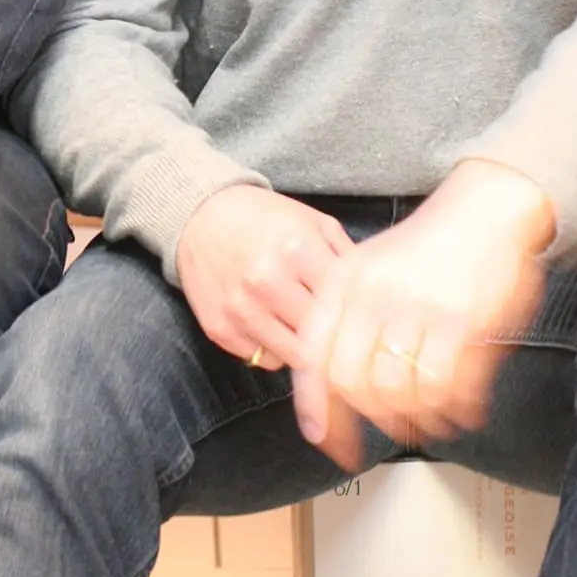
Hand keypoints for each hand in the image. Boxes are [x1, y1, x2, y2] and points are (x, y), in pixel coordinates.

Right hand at [175, 183, 352, 371]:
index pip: (343, 305)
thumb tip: (375, 297)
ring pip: (293, 357)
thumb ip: (347, 258)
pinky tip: (271, 325)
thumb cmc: (265, 220)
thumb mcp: (313, 223)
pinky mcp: (219, 329)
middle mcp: (266, 282)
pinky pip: (262, 360)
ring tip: (302, 327)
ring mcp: (240, 309)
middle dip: (331, 336)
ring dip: (303, 348)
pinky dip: (272, 349)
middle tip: (335, 331)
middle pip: (321, 336)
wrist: (200, 217)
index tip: (360, 321)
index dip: (355, 316)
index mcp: (297, 250)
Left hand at [290, 160, 553, 466]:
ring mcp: (417, 308)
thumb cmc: (426, 247)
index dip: (314, 404)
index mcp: (345, 282)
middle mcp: (374, 296)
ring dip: (415, 421)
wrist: (486, 208)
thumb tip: (329, 385)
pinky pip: (445, 386)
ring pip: (399, 391)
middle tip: (386, 434)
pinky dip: (452, 410)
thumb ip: (344, 318)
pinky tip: (460, 414)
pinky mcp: (461, 321)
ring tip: (428, 427)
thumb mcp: (368, 267)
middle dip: (369, 419)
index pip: (315, 355)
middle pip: (353, 381)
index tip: (321, 437)